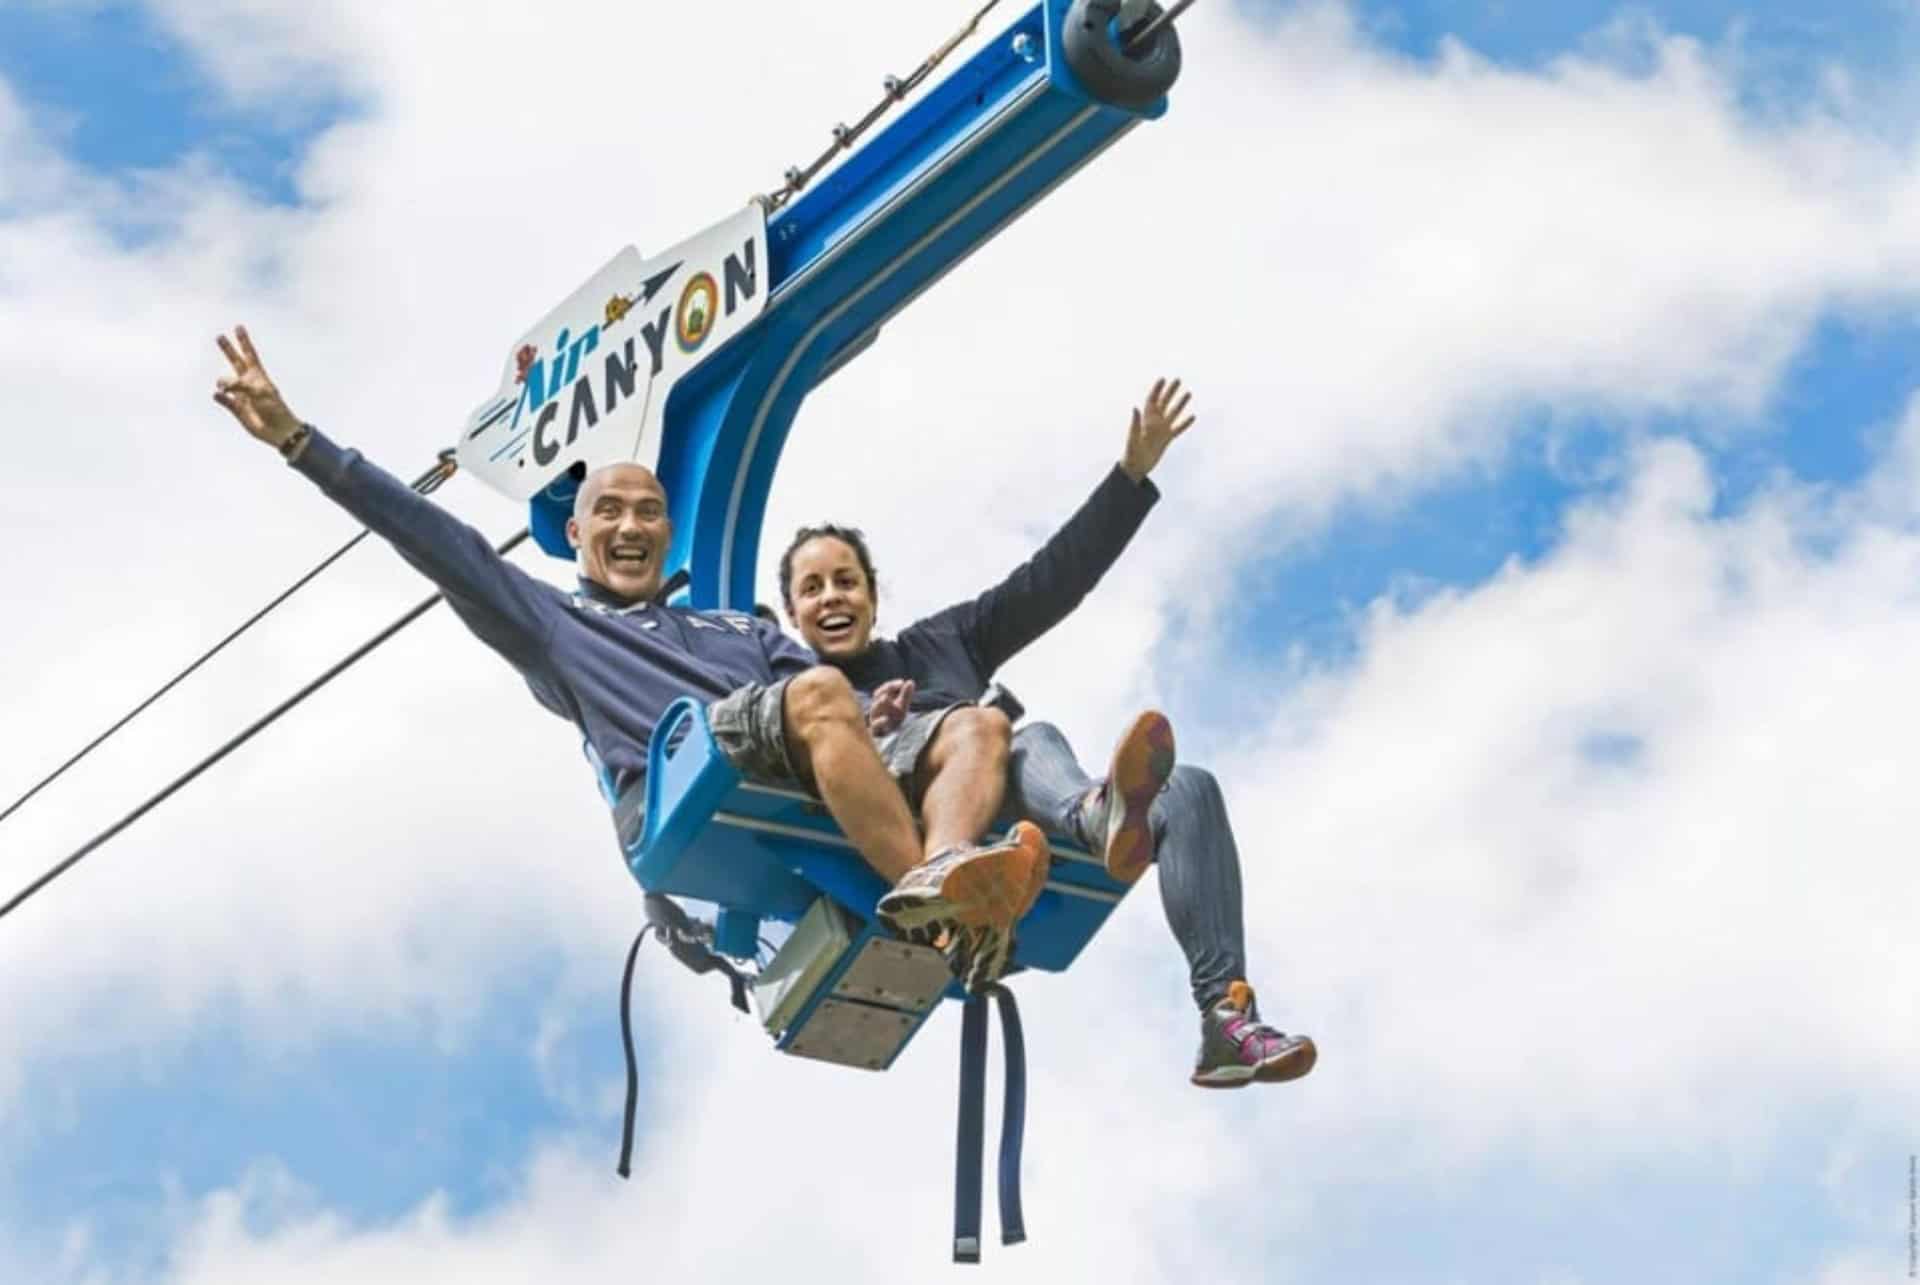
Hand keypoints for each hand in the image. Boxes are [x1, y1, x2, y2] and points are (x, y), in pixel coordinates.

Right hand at [212, 326, 304, 448]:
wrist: (277, 430)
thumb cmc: (274, 409)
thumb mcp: (261, 392)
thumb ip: (242, 385)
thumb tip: (222, 387)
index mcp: (258, 376)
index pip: (249, 354)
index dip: (244, 341)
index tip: (239, 327)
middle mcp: (247, 383)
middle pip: (235, 361)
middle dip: (228, 349)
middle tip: (219, 337)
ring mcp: (240, 395)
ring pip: (224, 382)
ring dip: (222, 382)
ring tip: (225, 388)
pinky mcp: (234, 408)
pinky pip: (222, 398)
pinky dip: (219, 396)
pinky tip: (218, 395)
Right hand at [867, 678, 914, 737]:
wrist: (887, 738)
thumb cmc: (893, 719)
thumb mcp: (901, 707)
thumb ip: (905, 695)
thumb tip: (911, 681)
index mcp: (882, 700)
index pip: (885, 689)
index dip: (892, 685)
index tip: (902, 682)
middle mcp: (877, 708)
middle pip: (878, 697)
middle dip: (885, 691)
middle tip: (896, 685)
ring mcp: (874, 719)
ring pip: (875, 710)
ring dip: (880, 703)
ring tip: (885, 698)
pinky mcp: (875, 731)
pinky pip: (875, 726)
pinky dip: (880, 722)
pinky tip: (886, 719)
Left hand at [1120, 376, 1194, 482]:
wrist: (1136, 468)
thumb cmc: (1131, 453)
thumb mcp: (1132, 438)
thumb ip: (1134, 423)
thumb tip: (1135, 407)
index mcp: (1146, 420)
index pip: (1152, 400)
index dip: (1157, 389)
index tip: (1163, 379)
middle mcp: (1154, 422)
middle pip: (1164, 403)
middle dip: (1170, 391)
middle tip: (1178, 380)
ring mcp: (1161, 430)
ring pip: (1173, 413)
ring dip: (1180, 403)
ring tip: (1188, 393)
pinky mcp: (1167, 440)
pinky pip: (1178, 429)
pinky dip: (1185, 423)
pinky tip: (1193, 416)